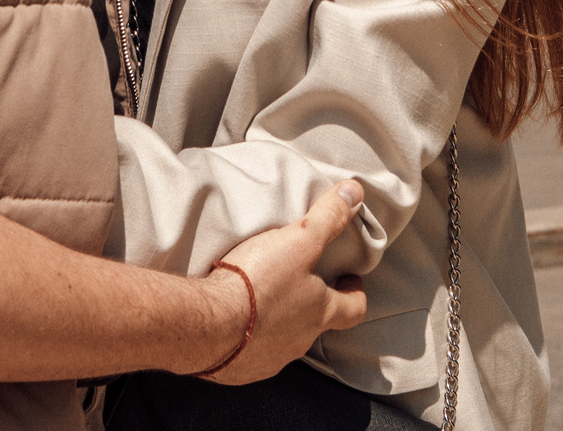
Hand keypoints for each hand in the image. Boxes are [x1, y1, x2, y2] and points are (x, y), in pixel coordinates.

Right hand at [202, 180, 371, 384]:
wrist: (207, 326)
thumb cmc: (257, 283)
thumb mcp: (299, 240)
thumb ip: (328, 217)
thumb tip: (356, 192)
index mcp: (319, 313)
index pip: (354, 308)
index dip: (356, 293)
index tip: (350, 280)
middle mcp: (299, 341)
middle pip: (316, 325)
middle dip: (310, 305)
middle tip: (299, 283)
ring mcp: (269, 359)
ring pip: (282, 340)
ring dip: (276, 322)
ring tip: (261, 299)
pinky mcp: (238, 369)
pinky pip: (249, 354)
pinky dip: (246, 338)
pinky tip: (232, 321)